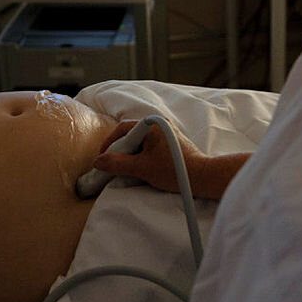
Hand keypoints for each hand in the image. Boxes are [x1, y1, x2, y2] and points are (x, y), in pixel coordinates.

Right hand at [92, 120, 209, 194]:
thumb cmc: (174, 171)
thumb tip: (98, 161)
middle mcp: (160, 124)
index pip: (122, 129)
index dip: (109, 144)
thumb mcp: (141, 168)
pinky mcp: (171, 141)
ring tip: (127, 168)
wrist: (202, 177)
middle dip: (121, 150)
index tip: (102, 158)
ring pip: (140, 141)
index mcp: (152, 125)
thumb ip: (117, 164)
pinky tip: (141, 167)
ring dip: (131, 154)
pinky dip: (142, 155)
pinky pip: (150, 145)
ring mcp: (167, 132)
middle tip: (113, 165)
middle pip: (131, 135)